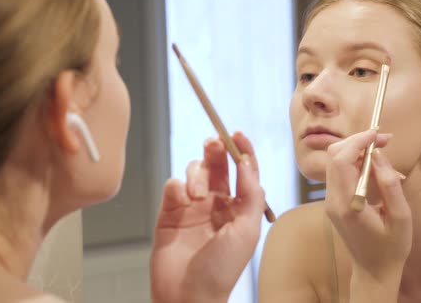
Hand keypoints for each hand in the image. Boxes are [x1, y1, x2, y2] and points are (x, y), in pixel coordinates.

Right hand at [151, 132, 264, 302]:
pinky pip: (172, 185)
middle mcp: (217, 203)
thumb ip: (250, 194)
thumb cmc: (222, 268)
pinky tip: (181, 200)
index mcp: (239, 207)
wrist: (187, 295)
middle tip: (214, 142)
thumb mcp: (246, 230)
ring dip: (197, 175)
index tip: (236, 134)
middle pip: (218, 165)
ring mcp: (193, 207)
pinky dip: (177, 186)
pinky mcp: (170, 212)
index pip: (243, 171)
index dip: (242, 150)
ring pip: (195, 171)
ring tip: (197, 197)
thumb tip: (248, 162)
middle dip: (216, 150)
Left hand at [325, 129, 411, 281]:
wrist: (374, 271)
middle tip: (384, 140)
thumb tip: (378, 154)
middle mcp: (332, 201)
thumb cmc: (392, 247)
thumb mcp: (400, 216)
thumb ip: (389, 183)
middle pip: (334, 156)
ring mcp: (330, 202)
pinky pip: (339, 173)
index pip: (341, 160)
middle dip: (357, 141)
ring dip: (356, 150)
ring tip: (383, 153)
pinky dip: (355, 163)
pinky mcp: (333, 203)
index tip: (379, 135)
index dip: (358, 141)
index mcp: (348, 205)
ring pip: (334, 162)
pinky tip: (374, 168)